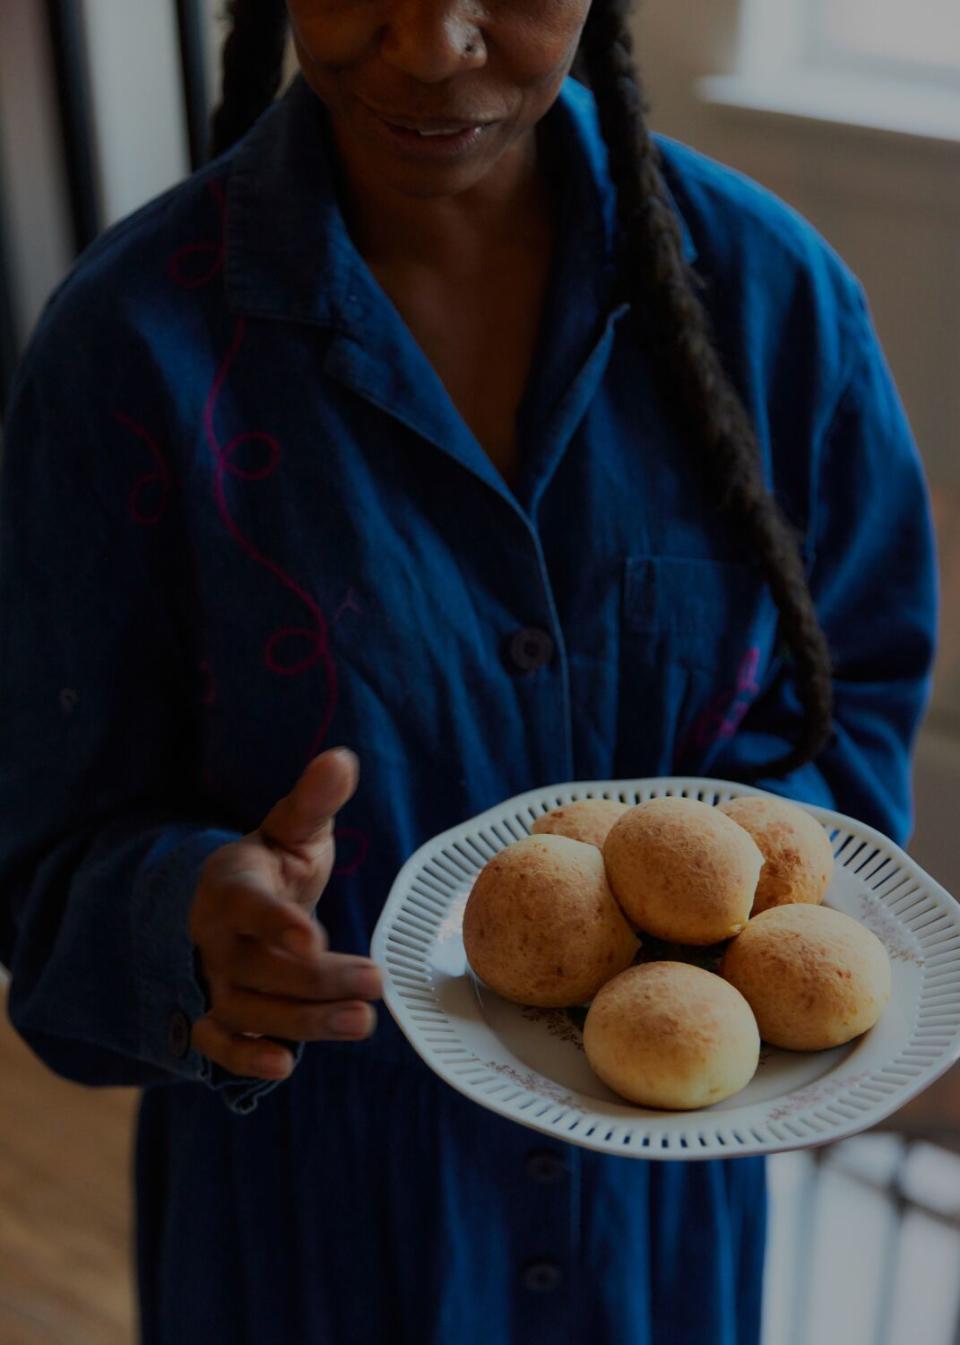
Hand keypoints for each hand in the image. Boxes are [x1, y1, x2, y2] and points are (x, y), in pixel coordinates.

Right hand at [188, 747, 381, 1079]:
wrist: (229, 903)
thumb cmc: (271, 865)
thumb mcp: (293, 829)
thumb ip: (314, 800)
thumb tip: (342, 759)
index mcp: (231, 886)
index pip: (247, 905)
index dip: (276, 921)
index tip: (313, 935)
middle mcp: (216, 938)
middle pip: (258, 969)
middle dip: (316, 981)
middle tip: (376, 981)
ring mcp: (214, 980)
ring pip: (248, 1010)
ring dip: (302, 1023)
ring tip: (361, 1022)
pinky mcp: (218, 1016)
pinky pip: (219, 1046)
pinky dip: (243, 1060)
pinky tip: (285, 1067)